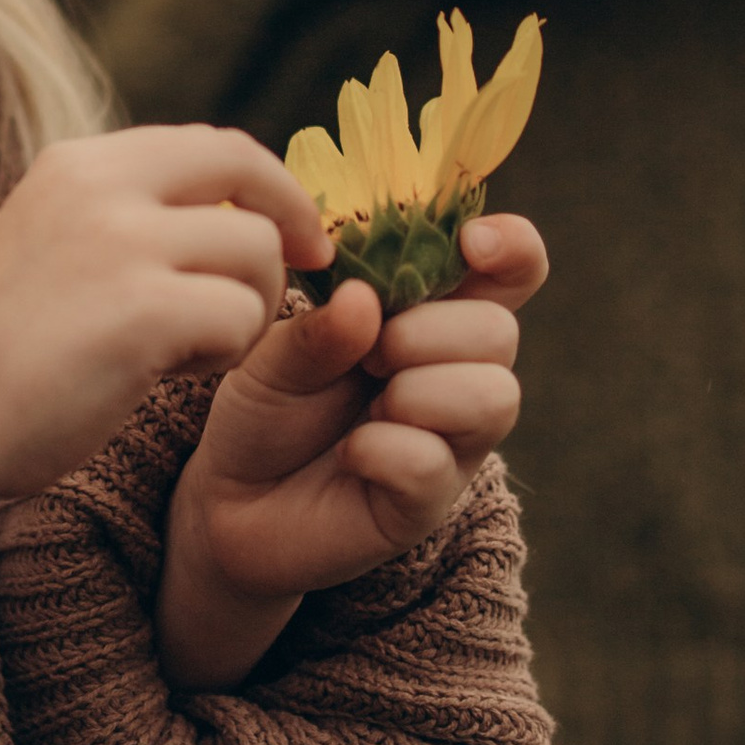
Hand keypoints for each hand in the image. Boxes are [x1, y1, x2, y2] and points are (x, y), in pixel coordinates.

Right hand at [0, 127, 331, 504]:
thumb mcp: (51, 243)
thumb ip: (121, 215)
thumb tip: (225, 209)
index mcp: (79, 164)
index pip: (211, 144)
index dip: (269, 184)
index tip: (294, 229)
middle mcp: (102, 185)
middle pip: (248, 173)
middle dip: (292, 223)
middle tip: (309, 268)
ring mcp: (123, 242)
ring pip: (256, 253)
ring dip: (246, 311)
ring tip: (191, 352)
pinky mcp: (144, 309)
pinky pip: (242, 317)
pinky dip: (224, 354)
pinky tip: (170, 375)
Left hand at [155, 215, 546, 692]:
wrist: (232, 501)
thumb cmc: (267, 409)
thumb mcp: (274, 353)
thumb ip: (318, 328)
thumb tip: (364, 299)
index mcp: (431, 317)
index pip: (509, 271)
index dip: (511, 246)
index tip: (471, 242)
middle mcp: (457, 375)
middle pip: (500, 331)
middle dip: (430, 330)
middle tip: (369, 352)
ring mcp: (451, 442)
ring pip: (493, 397)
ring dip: (421, 388)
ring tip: (370, 399)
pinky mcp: (426, 502)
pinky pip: (434, 462)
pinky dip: (385, 448)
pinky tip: (352, 452)